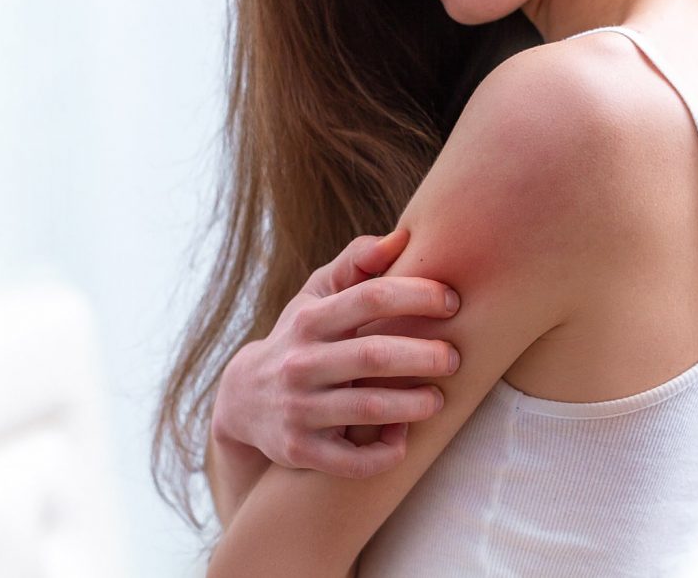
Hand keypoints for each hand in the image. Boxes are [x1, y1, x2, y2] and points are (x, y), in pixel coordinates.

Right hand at [210, 227, 461, 483]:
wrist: (243, 398)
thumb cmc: (302, 336)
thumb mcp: (317, 295)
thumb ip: (358, 263)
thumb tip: (402, 238)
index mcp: (311, 319)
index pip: (369, 298)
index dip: (417, 295)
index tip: (452, 301)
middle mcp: (301, 362)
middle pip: (373, 355)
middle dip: (424, 356)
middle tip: (453, 358)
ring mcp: (298, 408)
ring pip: (367, 408)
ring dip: (414, 405)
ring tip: (438, 399)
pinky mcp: (300, 450)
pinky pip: (352, 461)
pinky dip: (385, 452)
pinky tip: (403, 437)